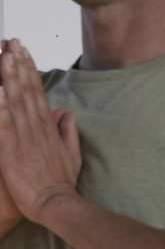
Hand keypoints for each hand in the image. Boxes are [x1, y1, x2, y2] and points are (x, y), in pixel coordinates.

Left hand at [0, 40, 81, 224]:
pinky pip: (4, 125)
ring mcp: (24, 138)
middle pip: (26, 92)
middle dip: (18, 66)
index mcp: (49, 129)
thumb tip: (68, 113)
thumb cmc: (62, 183)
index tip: (24, 53)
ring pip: (16, 102)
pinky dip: (1, 108)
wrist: (57, 205)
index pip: (38, 94)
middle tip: (12, 43)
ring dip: (10, 78)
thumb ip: (68, 132)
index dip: (31, 72)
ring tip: (4, 56)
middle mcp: (37, 129)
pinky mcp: (11, 150)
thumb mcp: (72, 156)